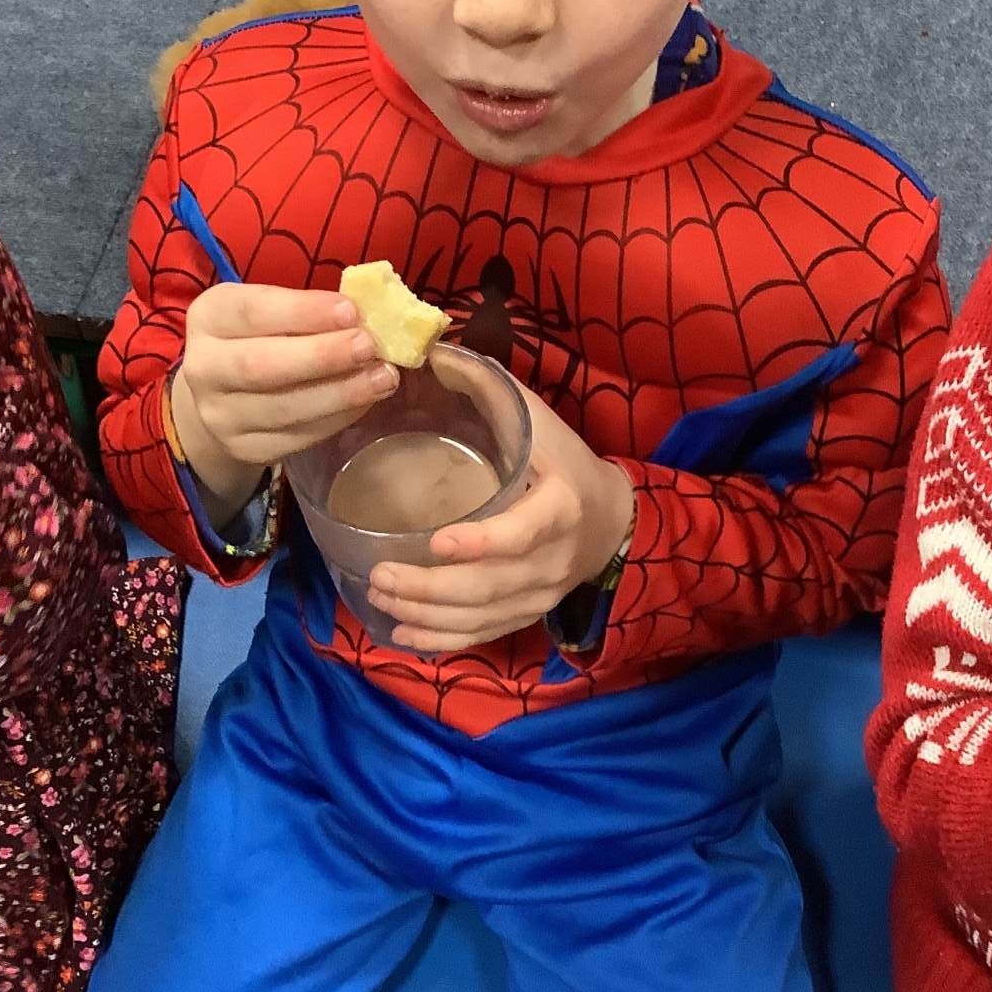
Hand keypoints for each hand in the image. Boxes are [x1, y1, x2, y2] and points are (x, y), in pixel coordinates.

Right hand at [171, 284, 399, 522]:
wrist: (226, 392)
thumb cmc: (263, 336)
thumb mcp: (272, 310)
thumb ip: (310, 310)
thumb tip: (374, 314)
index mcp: (209, 317)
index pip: (252, 311)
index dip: (303, 311)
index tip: (351, 310)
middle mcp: (204, 368)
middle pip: (261, 366)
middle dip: (322, 356)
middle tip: (371, 346)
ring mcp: (220, 415)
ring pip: (283, 408)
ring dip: (340, 393)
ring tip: (383, 377)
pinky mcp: (244, 448)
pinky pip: (296, 437)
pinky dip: (337, 418)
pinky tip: (366, 401)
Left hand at [366, 386, 634, 652]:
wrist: (611, 519)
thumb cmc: (562, 462)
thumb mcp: (536, 420)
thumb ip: (487, 387)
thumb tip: (429, 350)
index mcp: (561, 506)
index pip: (524, 533)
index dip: (485, 542)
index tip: (438, 542)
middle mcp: (553, 559)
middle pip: (490, 586)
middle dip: (431, 587)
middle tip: (380, 575)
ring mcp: (540, 594)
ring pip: (481, 616)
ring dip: (426, 614)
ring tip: (379, 595)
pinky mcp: (526, 614)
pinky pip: (483, 636)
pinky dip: (442, 640)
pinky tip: (402, 635)